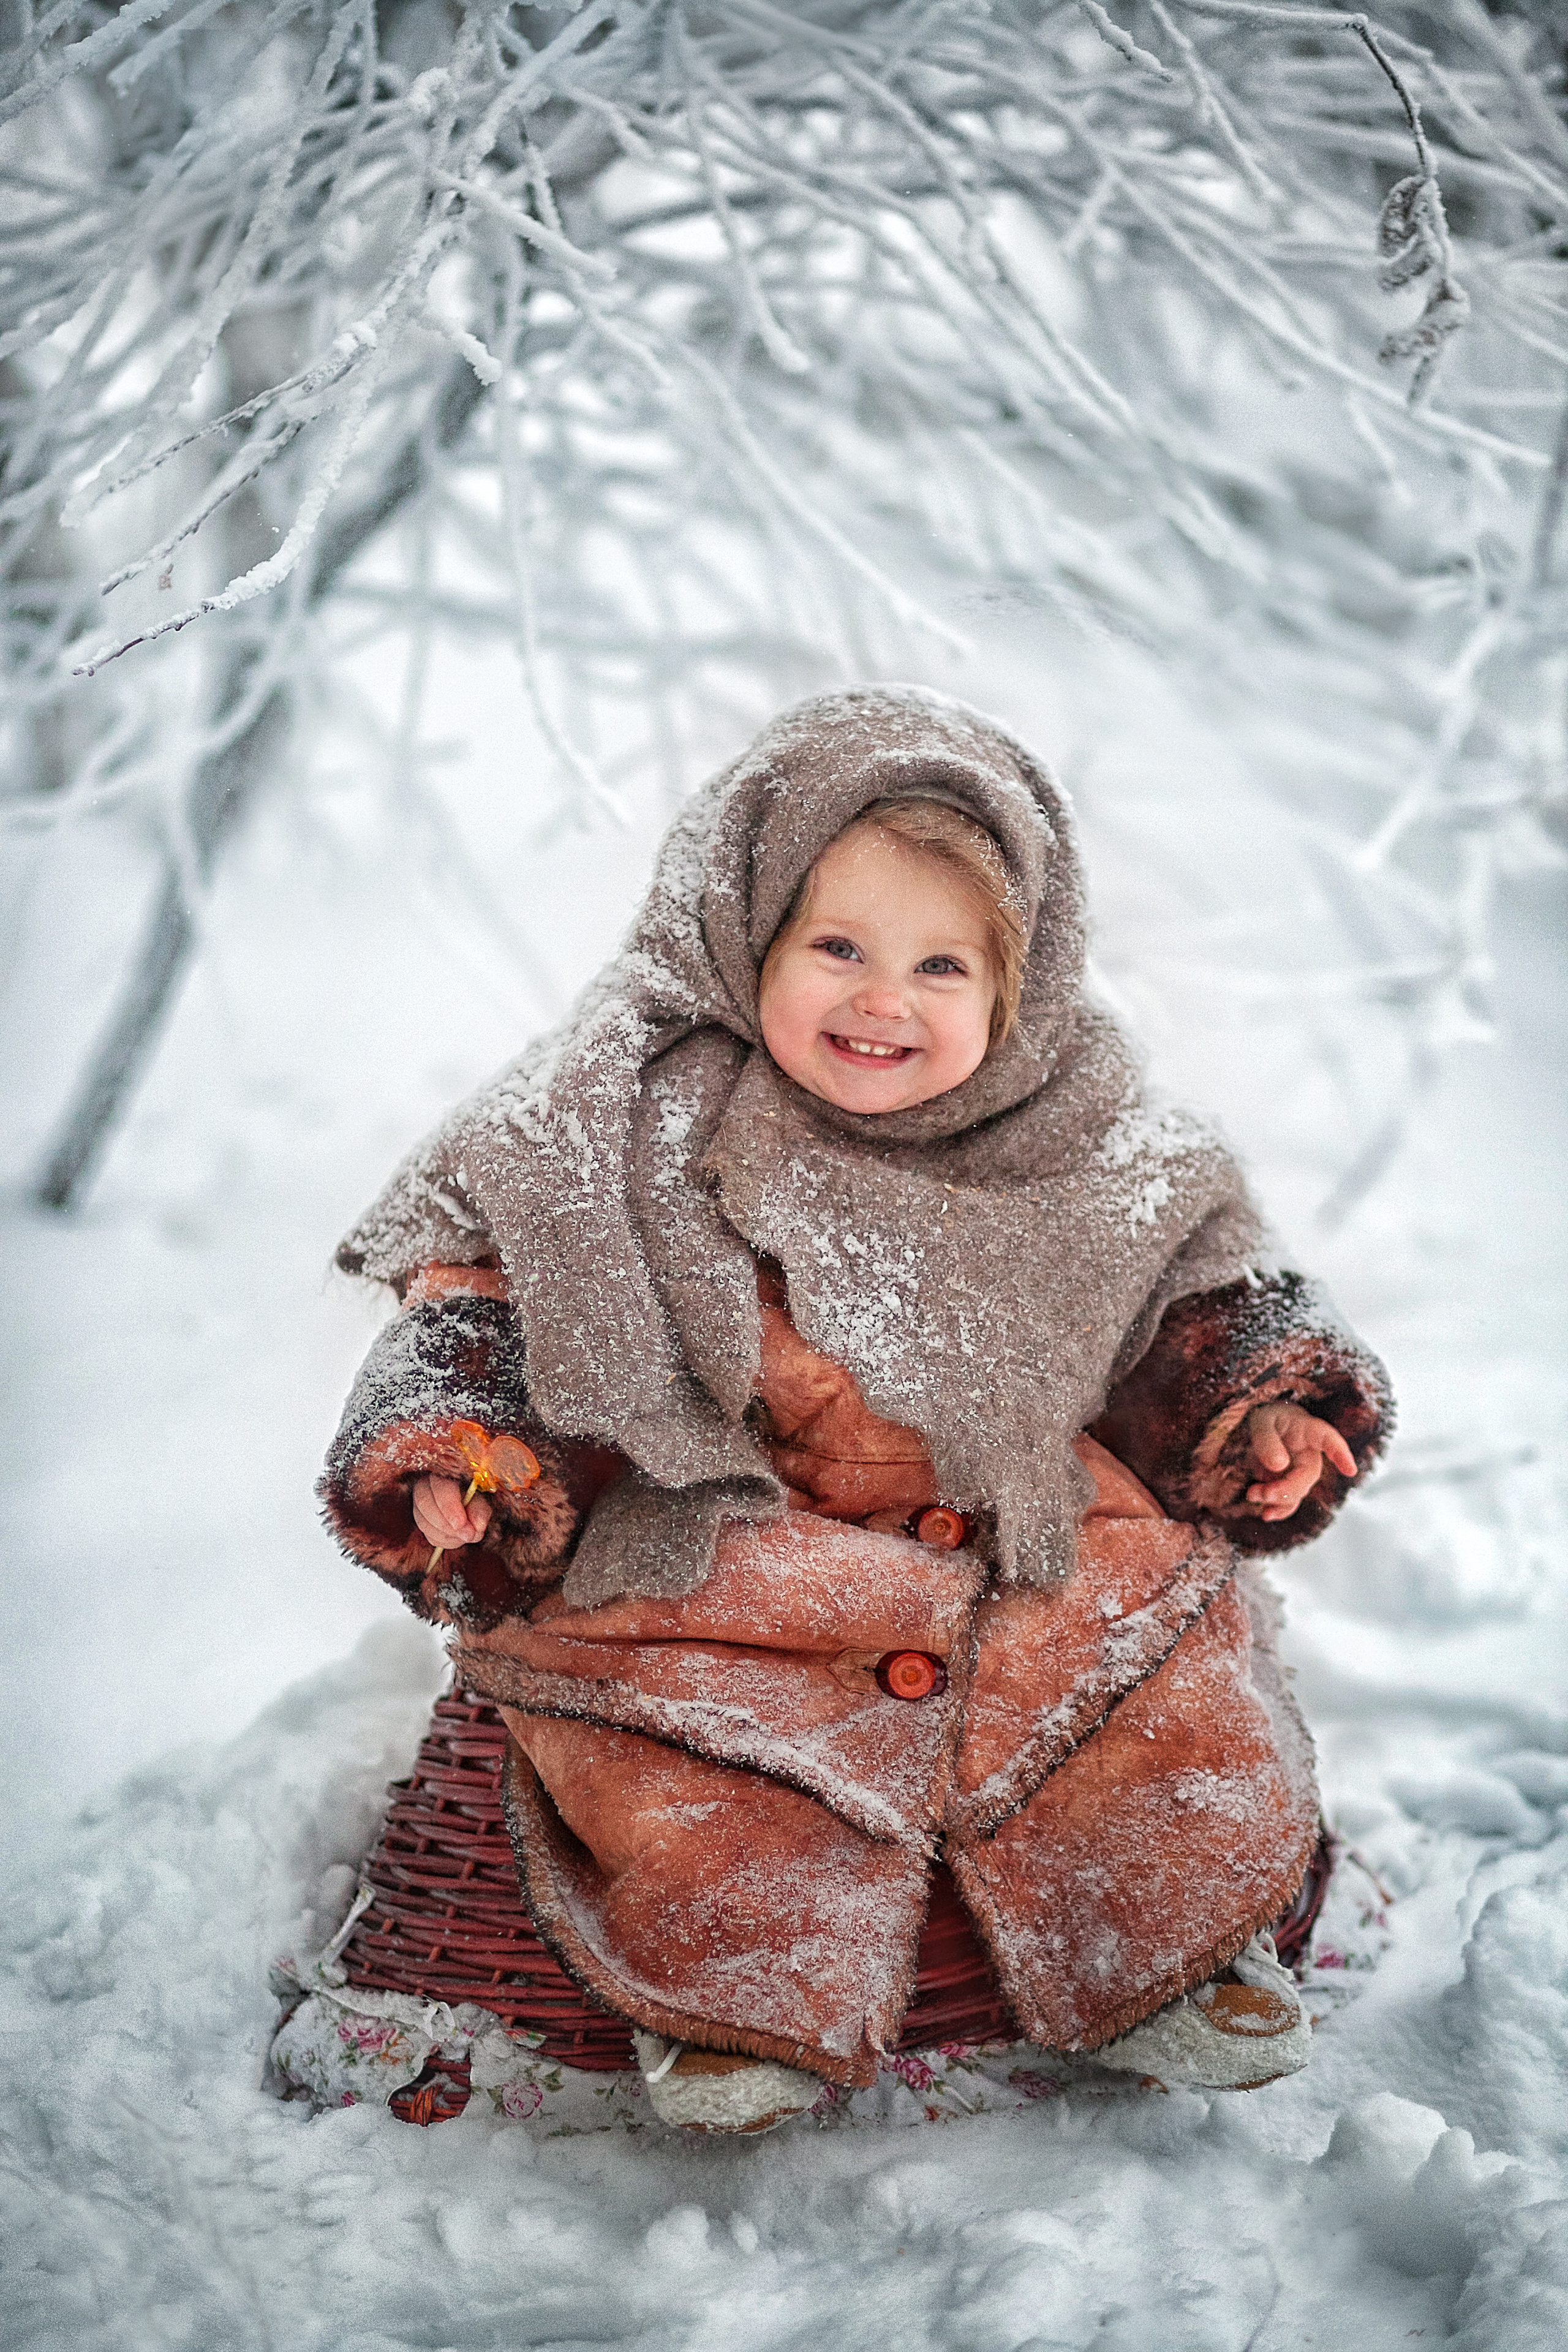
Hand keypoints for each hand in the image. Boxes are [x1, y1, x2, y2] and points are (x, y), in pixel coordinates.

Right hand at [411, 1473, 492, 1550]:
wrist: (471, 1500)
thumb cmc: (476, 1495)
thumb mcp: (482, 1499)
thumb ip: (480, 1510)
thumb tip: (477, 1528)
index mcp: (441, 1472)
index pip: (439, 1487)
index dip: (448, 1507)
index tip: (461, 1524)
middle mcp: (425, 1485)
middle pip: (425, 1504)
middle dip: (446, 1524)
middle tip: (468, 1535)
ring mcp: (419, 1504)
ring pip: (424, 1522)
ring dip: (447, 1535)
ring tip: (468, 1536)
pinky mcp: (422, 1521)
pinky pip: (428, 1535)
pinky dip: (445, 1541)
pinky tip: (459, 1539)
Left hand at [1243, 1403, 1356, 1521]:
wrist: (1265, 1428)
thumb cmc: (1267, 1418)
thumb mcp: (1261, 1421)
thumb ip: (1267, 1440)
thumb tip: (1279, 1466)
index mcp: (1310, 1431)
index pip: (1329, 1440)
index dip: (1341, 1455)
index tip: (1350, 1470)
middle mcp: (1311, 1454)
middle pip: (1307, 1476)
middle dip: (1285, 1489)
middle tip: (1258, 1492)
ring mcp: (1301, 1471)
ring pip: (1298, 1492)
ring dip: (1276, 1500)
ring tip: (1251, 1494)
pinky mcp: (1290, 1483)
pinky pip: (1290, 1501)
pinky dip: (1278, 1510)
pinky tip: (1265, 1514)